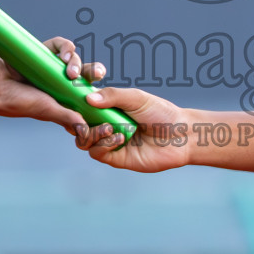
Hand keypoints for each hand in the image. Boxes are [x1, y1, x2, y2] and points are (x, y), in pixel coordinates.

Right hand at [0, 36, 106, 128]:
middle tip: (98, 73)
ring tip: (69, 70)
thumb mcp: (46, 111)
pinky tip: (64, 55)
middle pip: (84, 73)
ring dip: (76, 62)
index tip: (102, 92)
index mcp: (62, 98)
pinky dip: (65, 47)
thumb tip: (84, 130)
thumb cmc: (17, 102)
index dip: (96, 90)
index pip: (86, 93)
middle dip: (94, 71)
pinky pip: (60, 45)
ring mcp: (51, 67)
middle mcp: (58, 82)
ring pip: (74, 58)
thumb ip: (66, 117)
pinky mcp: (43, 52)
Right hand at [73, 86, 190, 173]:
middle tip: (86, 119)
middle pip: (78, 125)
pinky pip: (97, 153)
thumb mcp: (136, 98)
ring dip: (92, 134)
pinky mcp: (116, 158)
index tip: (72, 101)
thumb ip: (113, 96)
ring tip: (109, 129)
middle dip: (78, 122)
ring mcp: (109, 142)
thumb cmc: (161, 113)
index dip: (74, 105)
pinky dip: (103, 145)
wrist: (181, 136)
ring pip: (84, 141)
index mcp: (108, 109)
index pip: (82, 107)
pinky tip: (120, 139)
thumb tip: (88, 98)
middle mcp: (106, 125)